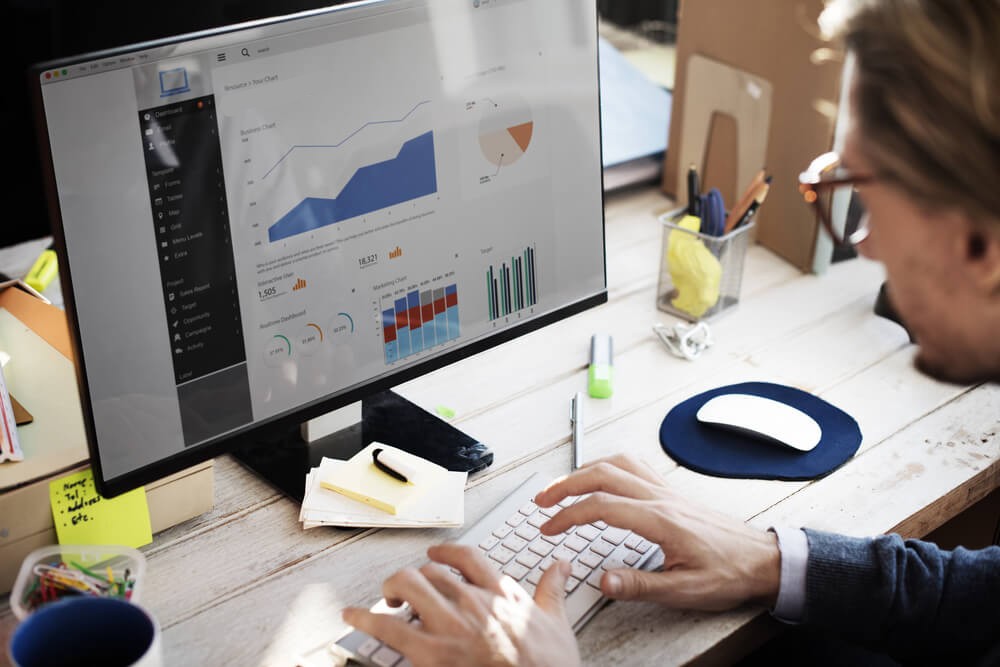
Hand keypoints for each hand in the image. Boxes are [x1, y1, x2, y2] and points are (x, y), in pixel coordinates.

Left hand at [342, 543, 580, 666]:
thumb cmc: (549, 666)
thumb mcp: (557, 624)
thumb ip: (552, 590)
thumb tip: (560, 566)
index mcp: (500, 592)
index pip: (466, 557)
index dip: (445, 552)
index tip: (435, 554)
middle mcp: (472, 601)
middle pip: (430, 571)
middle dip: (415, 577)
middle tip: (407, 589)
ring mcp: (450, 625)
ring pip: (408, 585)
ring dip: (392, 589)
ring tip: (387, 599)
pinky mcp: (431, 653)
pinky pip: (389, 627)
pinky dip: (365, 619)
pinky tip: (352, 616)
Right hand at [534, 454, 779, 611]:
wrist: (763, 560)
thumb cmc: (729, 573)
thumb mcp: (685, 590)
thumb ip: (640, 585)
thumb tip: (603, 580)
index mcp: (660, 520)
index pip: (601, 506)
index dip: (568, 515)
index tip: (549, 527)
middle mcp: (660, 498)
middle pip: (602, 474)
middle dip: (566, 484)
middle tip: (542, 500)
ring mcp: (666, 491)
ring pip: (617, 464)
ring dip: (584, 470)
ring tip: (563, 486)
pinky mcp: (672, 492)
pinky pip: (634, 466)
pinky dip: (608, 465)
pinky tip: (602, 476)